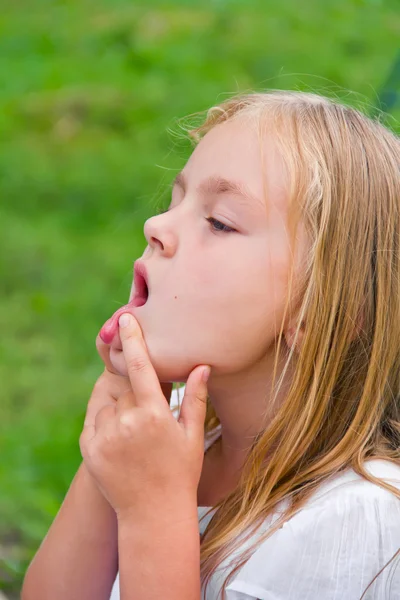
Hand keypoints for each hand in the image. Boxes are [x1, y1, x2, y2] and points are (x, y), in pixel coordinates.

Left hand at [80, 313, 210, 519]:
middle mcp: (127, 423)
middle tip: (147, 414)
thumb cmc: (180, 473)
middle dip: (134, 391)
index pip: (142, 368)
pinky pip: (94, 419)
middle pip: (124, 387)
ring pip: (107, 402)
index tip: (126, 318)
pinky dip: (105, 420)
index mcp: (155, 416)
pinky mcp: (89, 449)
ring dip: (118, 406)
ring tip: (136, 432)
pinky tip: (122, 437)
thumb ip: (195, 398)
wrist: (153, 515)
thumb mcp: (192, 436)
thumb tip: (202, 365)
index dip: (134, 340)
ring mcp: (104, 437)